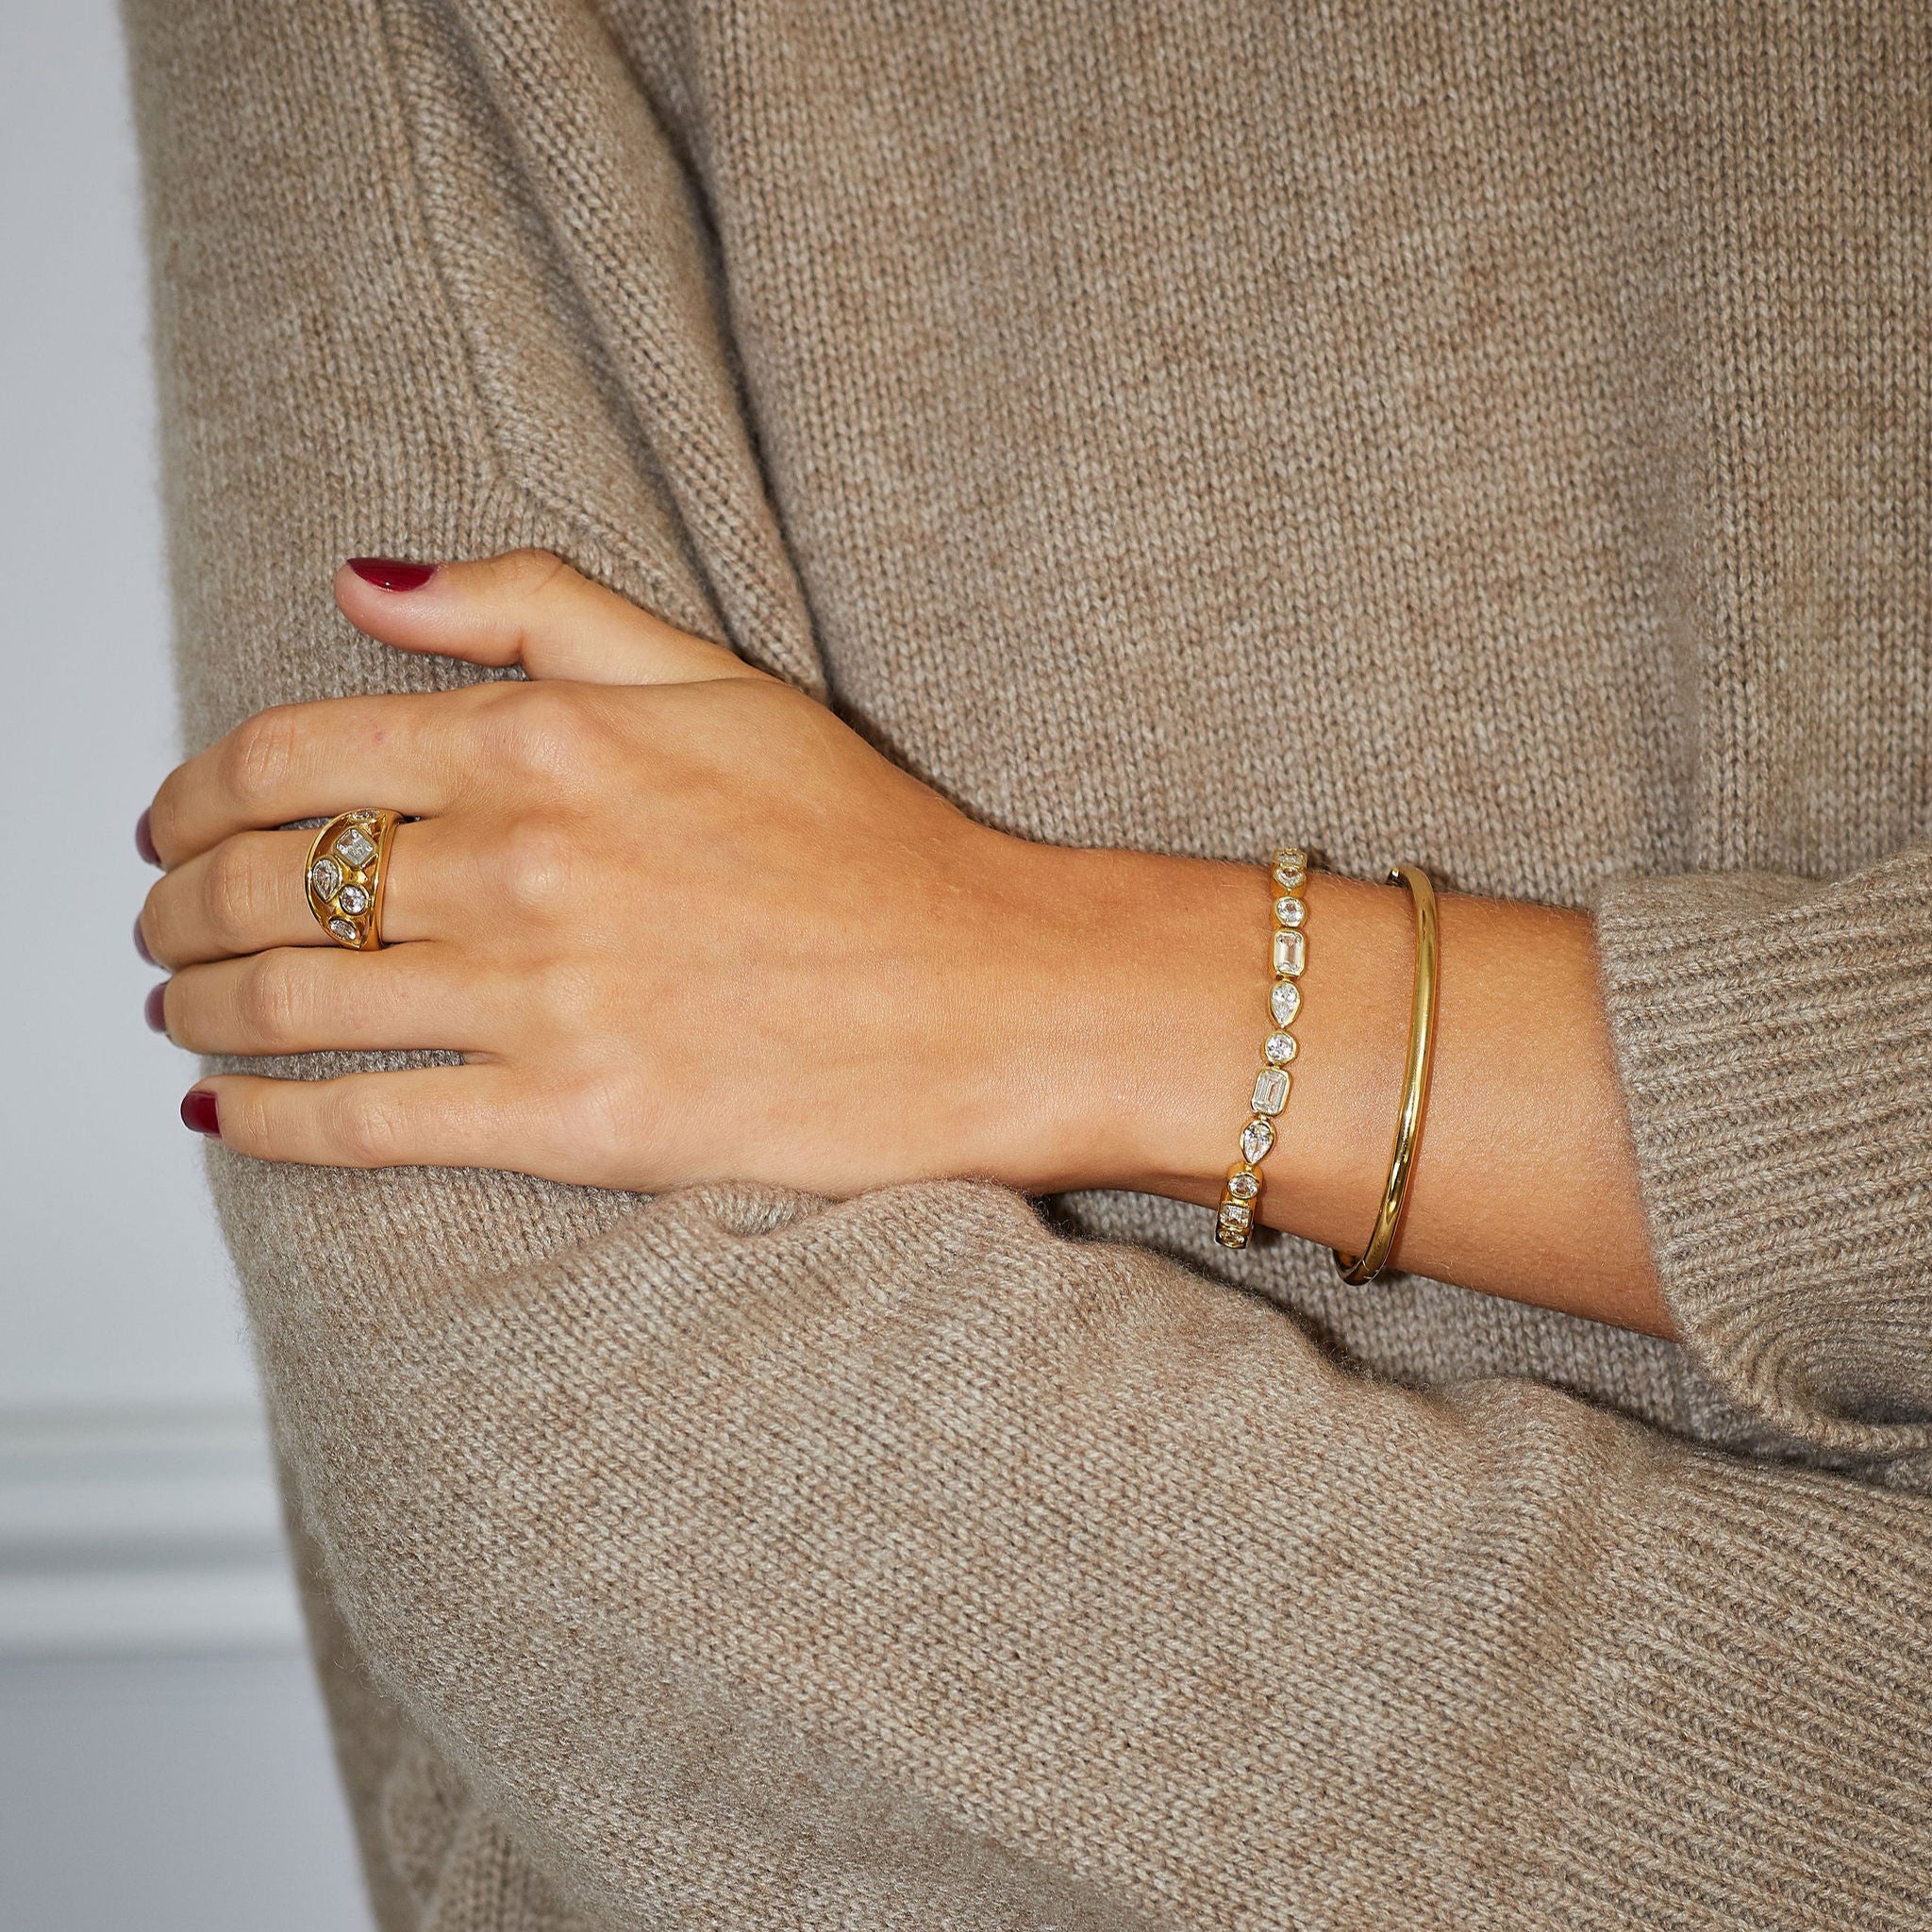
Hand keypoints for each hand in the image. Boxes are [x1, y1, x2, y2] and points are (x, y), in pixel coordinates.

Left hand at [135, 552, 1161, 1191]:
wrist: (993, 997)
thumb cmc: (871, 844)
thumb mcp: (717, 676)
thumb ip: (532, 611)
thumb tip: (365, 583)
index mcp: (548, 739)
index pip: (293, 752)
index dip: (195, 787)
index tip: (172, 815)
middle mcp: (523, 862)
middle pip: (263, 877)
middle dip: (173, 900)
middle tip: (155, 919)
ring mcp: (541, 997)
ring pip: (291, 998)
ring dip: (199, 1002)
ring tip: (179, 1005)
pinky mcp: (569, 1121)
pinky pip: (363, 1122)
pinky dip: (266, 1122)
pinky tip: (225, 1115)